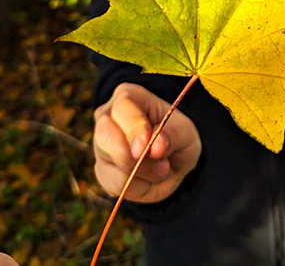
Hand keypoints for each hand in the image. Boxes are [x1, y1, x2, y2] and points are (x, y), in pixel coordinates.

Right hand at [94, 83, 201, 202]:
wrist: (174, 160)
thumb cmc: (177, 136)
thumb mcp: (184, 132)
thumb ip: (172, 136)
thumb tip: (156, 147)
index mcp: (128, 98)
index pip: (123, 109)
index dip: (134, 129)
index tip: (144, 149)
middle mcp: (107, 118)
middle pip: (105, 137)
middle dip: (132, 158)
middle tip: (163, 166)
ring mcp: (100, 145)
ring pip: (109, 165)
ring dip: (143, 174)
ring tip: (163, 168)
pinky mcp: (102, 170)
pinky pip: (114, 185)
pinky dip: (138, 187)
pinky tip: (150, 178)